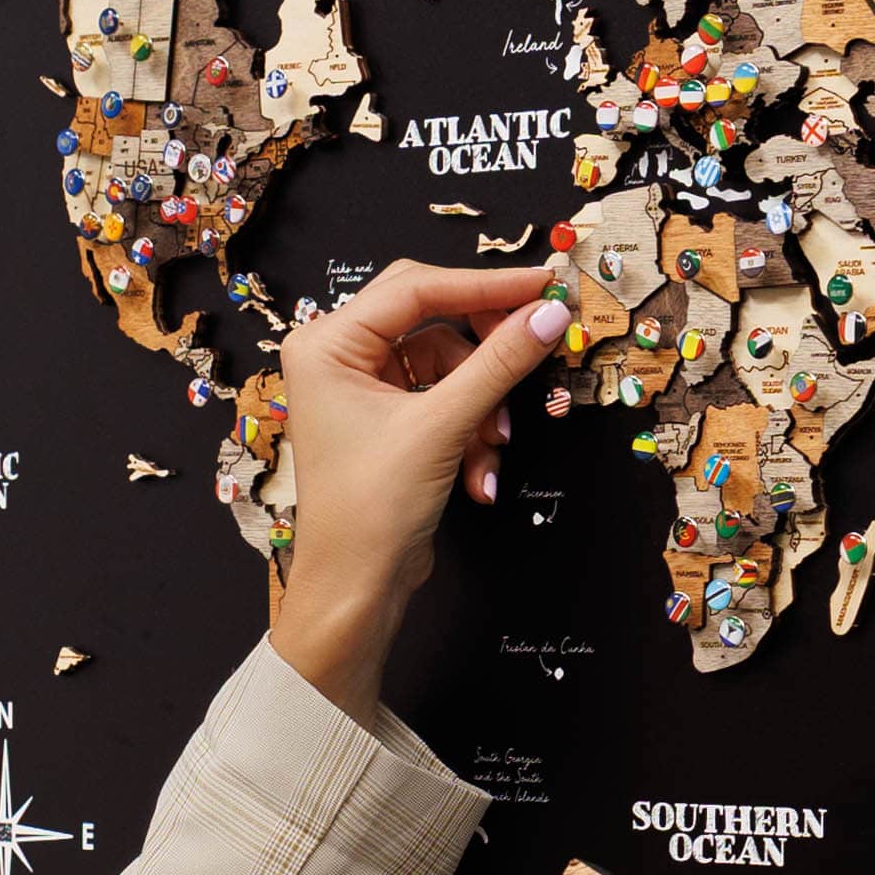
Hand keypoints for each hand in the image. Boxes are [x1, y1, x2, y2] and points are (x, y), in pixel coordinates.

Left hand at [268, 261, 568, 724]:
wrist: (356, 590)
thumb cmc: (372, 510)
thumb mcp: (443, 426)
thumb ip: (499, 363)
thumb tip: (547, 314)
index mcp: (327, 343)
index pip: (417, 288)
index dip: (486, 285)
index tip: (542, 285)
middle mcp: (338, 355)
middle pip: (433, 318)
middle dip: (485, 348)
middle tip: (535, 345)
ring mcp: (362, 387)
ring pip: (448, 365)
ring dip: (482, 405)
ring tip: (495, 445)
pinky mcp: (388, 418)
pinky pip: (445, 399)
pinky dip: (471, 430)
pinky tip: (480, 473)